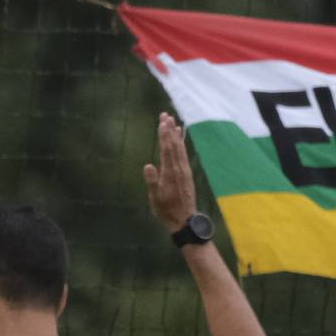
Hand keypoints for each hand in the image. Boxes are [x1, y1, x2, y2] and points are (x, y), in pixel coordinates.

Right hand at [145, 112, 197, 232]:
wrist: (184, 220)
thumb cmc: (166, 210)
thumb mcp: (155, 199)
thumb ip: (152, 182)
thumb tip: (148, 165)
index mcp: (170, 174)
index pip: (167, 150)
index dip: (164, 135)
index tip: (162, 122)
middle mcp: (179, 169)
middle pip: (174, 145)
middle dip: (169, 130)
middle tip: (166, 115)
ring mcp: (184, 171)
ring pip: (180, 148)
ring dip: (176, 134)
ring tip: (172, 121)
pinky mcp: (187, 174)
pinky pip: (184, 154)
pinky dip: (181, 144)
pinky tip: (180, 138)